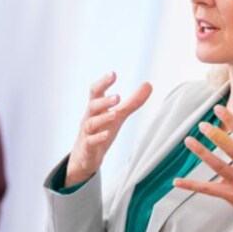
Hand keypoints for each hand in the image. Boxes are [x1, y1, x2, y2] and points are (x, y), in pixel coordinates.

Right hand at [66, 72, 151, 186]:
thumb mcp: (118, 116)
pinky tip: (106, 135)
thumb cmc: (100, 131)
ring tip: (115, 114)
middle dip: (104, 101)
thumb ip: (132, 102)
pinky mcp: (87, 148)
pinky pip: (90, 141)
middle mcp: (89, 118)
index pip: (96, 92)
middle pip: (93, 106)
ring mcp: (86, 133)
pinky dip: (98, 138)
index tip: (113, 74)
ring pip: (91, 123)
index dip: (103, 83)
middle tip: (117, 97)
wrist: (84, 158)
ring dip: (103, 118)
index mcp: (96, 108)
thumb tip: (148, 84)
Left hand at [174, 105, 232, 231]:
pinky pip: (207, 189)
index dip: (232, 120)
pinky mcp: (230, 194)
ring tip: (189, 140)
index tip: (219, 109)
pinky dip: (192, 185)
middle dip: (215, 135)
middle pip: (229, 148)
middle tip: (202, 125)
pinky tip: (177, 181)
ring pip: (216, 165)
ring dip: (202, 153)